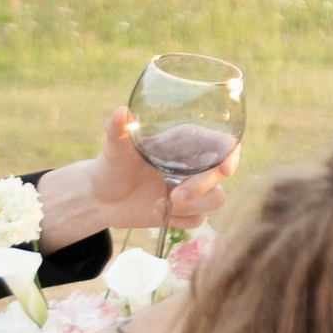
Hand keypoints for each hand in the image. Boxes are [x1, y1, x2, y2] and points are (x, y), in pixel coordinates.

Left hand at [48, 110, 236, 244]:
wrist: (101, 198)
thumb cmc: (110, 167)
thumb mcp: (114, 149)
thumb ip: (118, 131)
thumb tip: (121, 111)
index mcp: (186, 141)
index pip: (222, 144)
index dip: (230, 156)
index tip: (225, 170)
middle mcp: (195, 164)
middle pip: (220, 175)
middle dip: (201, 189)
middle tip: (175, 196)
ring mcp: (194, 188)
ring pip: (215, 200)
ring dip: (190, 207)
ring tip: (158, 205)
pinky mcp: (188, 211)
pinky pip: (199, 220)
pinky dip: (179, 220)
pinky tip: (158, 214)